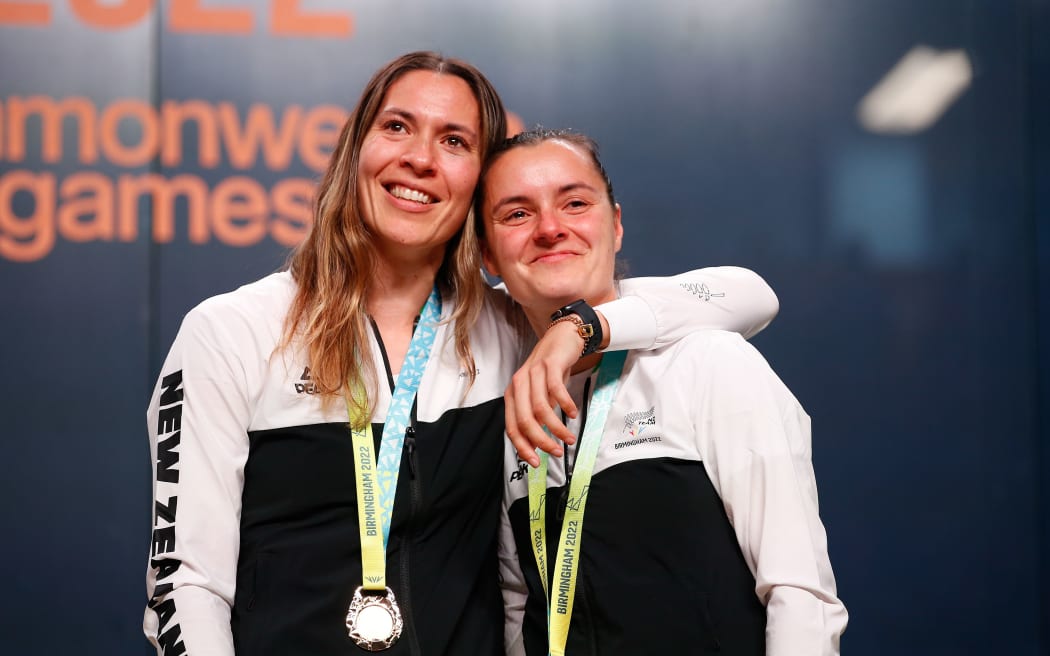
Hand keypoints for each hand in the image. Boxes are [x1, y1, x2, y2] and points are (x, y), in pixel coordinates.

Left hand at [504, 319, 583, 466]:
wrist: (562, 337)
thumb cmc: (550, 369)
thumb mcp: (539, 394)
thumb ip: (536, 415)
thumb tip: (537, 444)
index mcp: (512, 394)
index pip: (512, 427)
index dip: (523, 447)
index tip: (536, 462)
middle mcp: (519, 383)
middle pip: (525, 421)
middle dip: (541, 441)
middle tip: (556, 452)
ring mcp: (534, 373)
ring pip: (541, 409)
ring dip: (557, 428)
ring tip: (569, 438)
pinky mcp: (550, 365)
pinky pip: (556, 390)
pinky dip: (566, 405)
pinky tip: (572, 413)